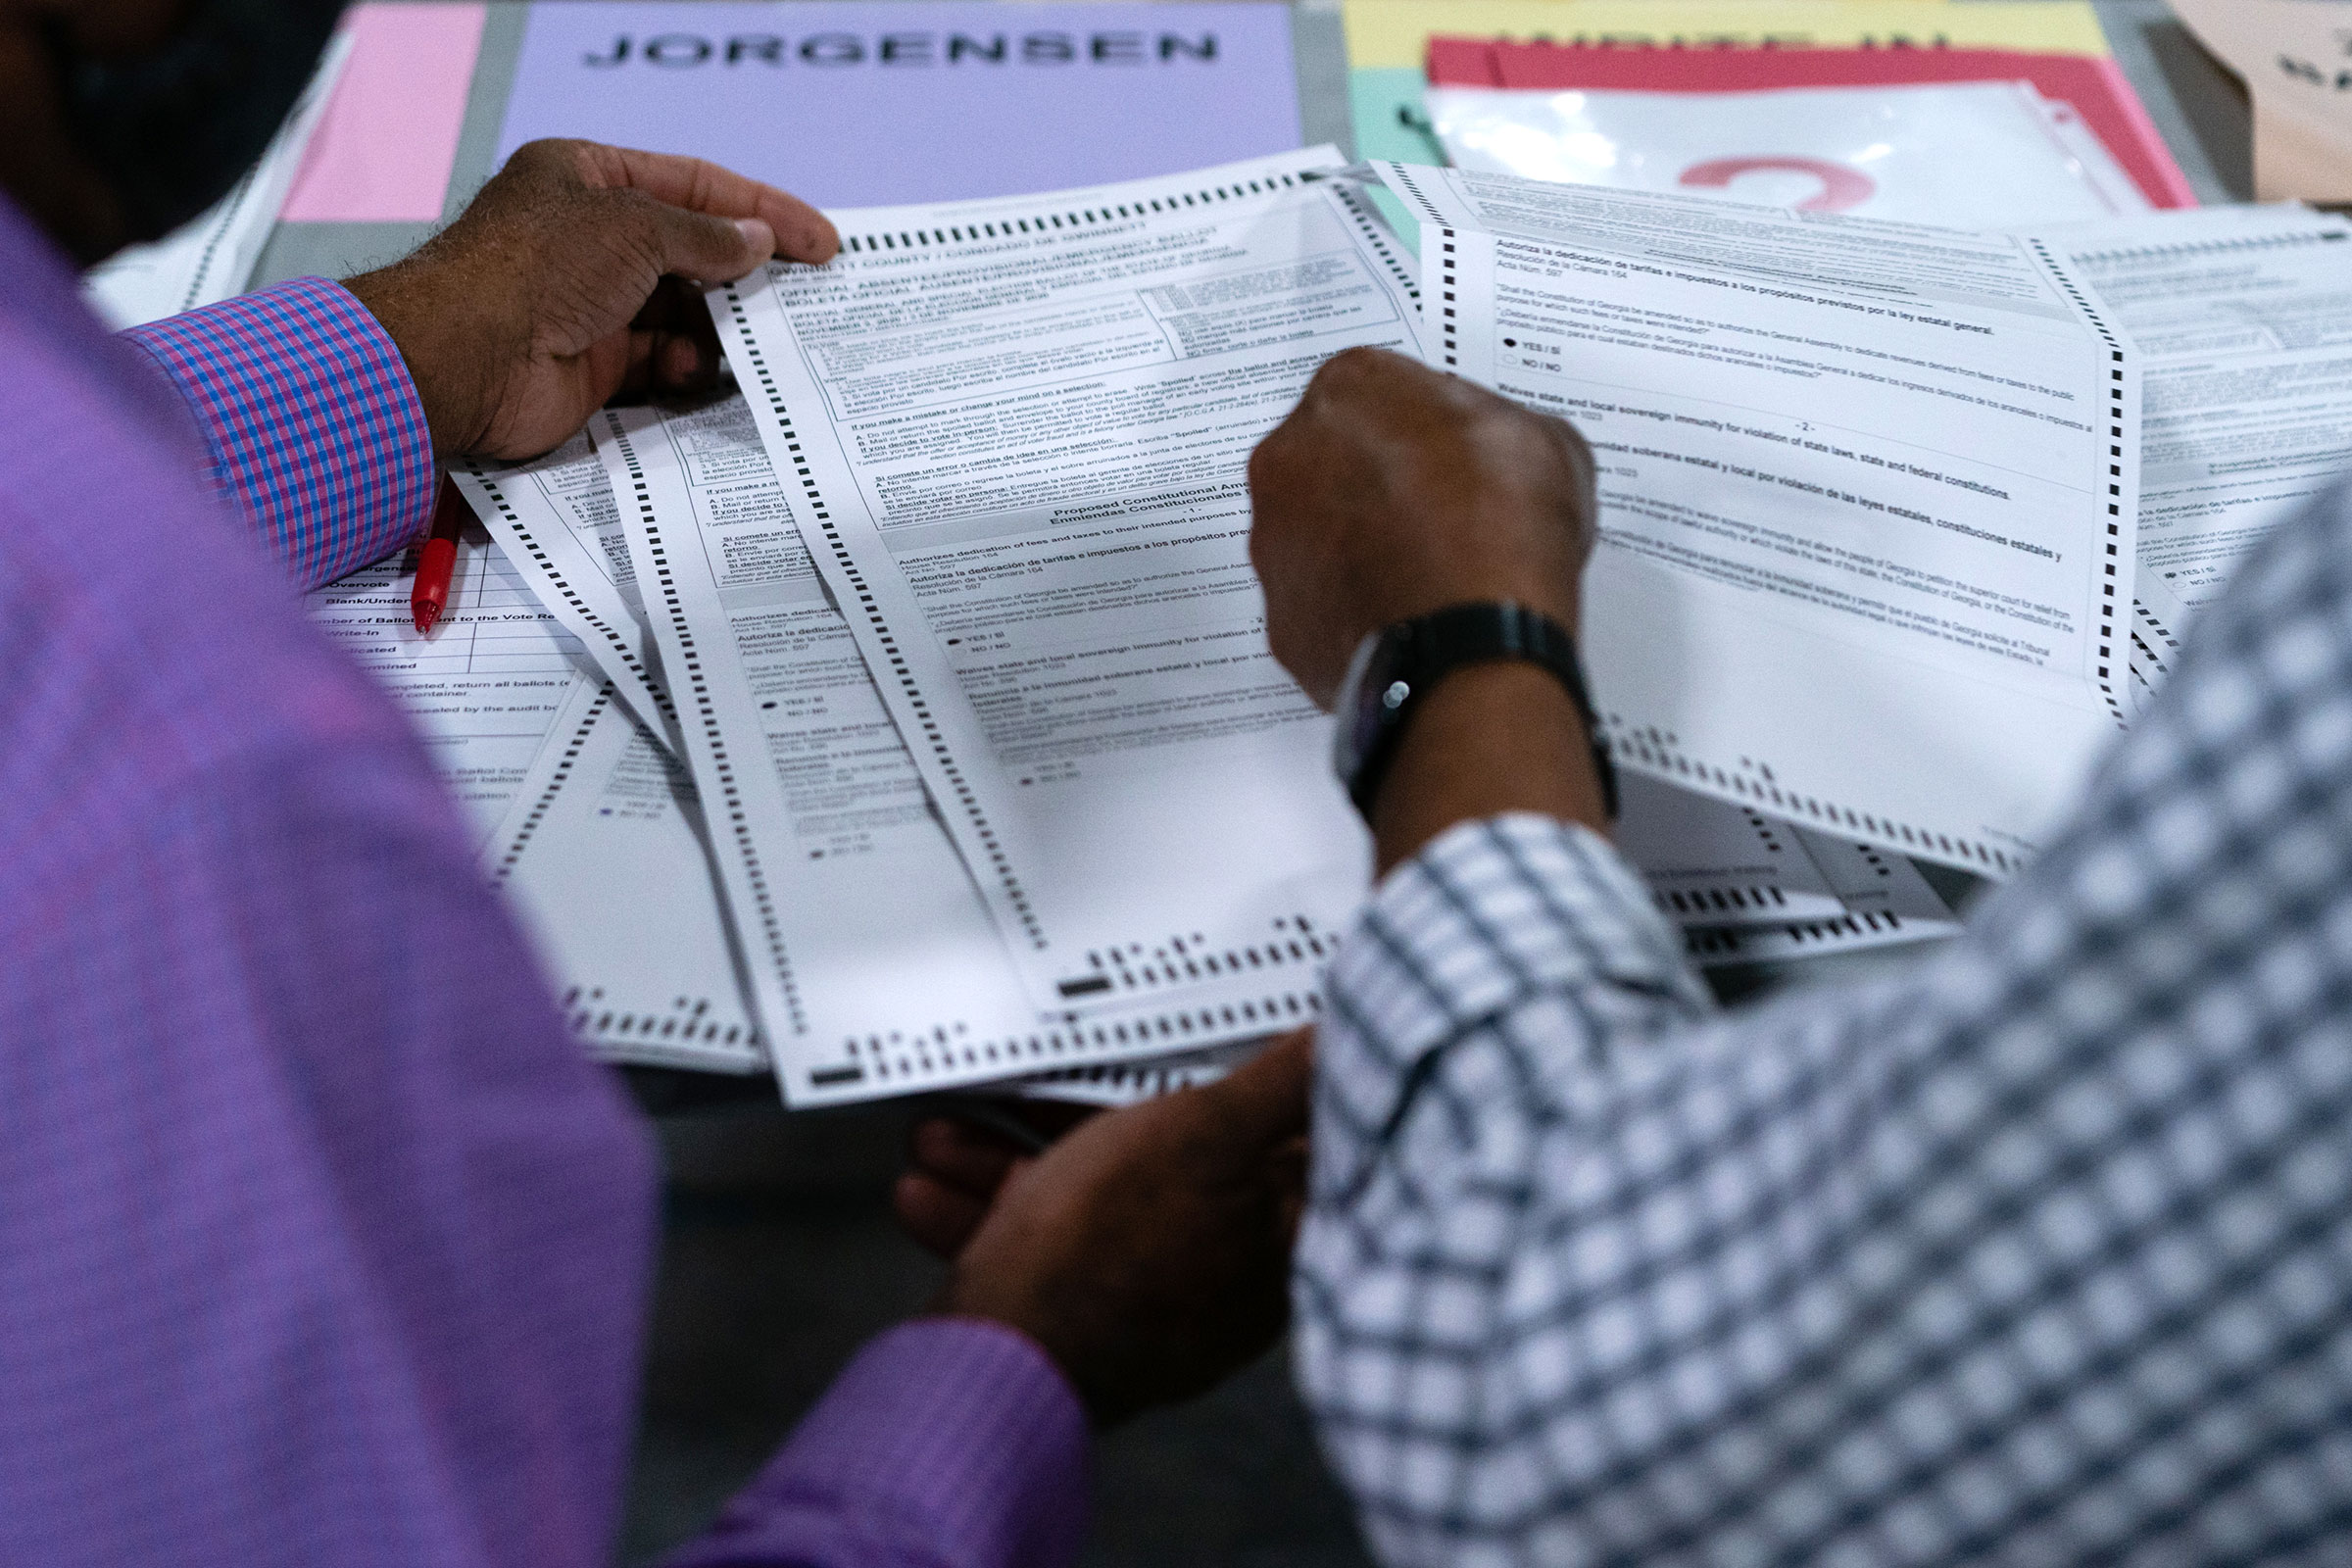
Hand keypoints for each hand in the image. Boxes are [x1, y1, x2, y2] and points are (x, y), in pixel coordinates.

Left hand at [344, 140, 838, 457]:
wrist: (469, 357)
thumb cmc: (541, 267)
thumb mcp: (637, 228)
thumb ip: (706, 236)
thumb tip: (758, 244)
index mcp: (588, 179)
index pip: (693, 185)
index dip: (761, 210)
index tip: (820, 241)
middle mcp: (590, 238)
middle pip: (691, 251)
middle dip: (745, 274)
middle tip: (805, 297)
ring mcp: (591, 303)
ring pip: (680, 311)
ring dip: (717, 326)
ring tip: (757, 338)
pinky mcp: (593, 364)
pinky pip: (659, 361)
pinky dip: (684, 367)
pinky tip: (696, 370)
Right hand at [912, 1032, 1312, 1426]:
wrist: (999, 1365)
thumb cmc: (1110, 1256)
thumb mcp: (1203, 1133)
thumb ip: (1277, 1087)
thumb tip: (1340, 1044)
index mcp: (1267, 1236)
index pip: (1251, 1143)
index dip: (1202, 1089)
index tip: (1155, 1058)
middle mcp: (1210, 1282)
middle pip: (1144, 1167)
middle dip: (1062, 1120)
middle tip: (1015, 1090)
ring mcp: (1136, 1307)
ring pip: (1073, 1205)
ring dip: (1000, 1162)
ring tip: (944, 1138)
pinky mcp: (1069, 1325)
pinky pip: (1030, 1252)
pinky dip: (980, 1216)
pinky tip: (929, 1192)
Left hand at [1246, 346, 1597, 706]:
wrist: (1471, 639)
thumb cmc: (1502, 530)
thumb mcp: (1545, 441)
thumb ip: (1499, 429)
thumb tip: (1501, 454)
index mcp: (1350, 387)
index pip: (1380, 393)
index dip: (1422, 430)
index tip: (1448, 455)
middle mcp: (1291, 455)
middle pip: (1332, 460)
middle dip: (1376, 486)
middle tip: (1435, 518)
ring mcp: (1274, 540)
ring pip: (1315, 536)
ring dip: (1358, 549)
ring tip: (1425, 577)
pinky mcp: (1279, 615)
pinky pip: (1317, 605)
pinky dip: (1352, 611)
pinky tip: (1403, 619)